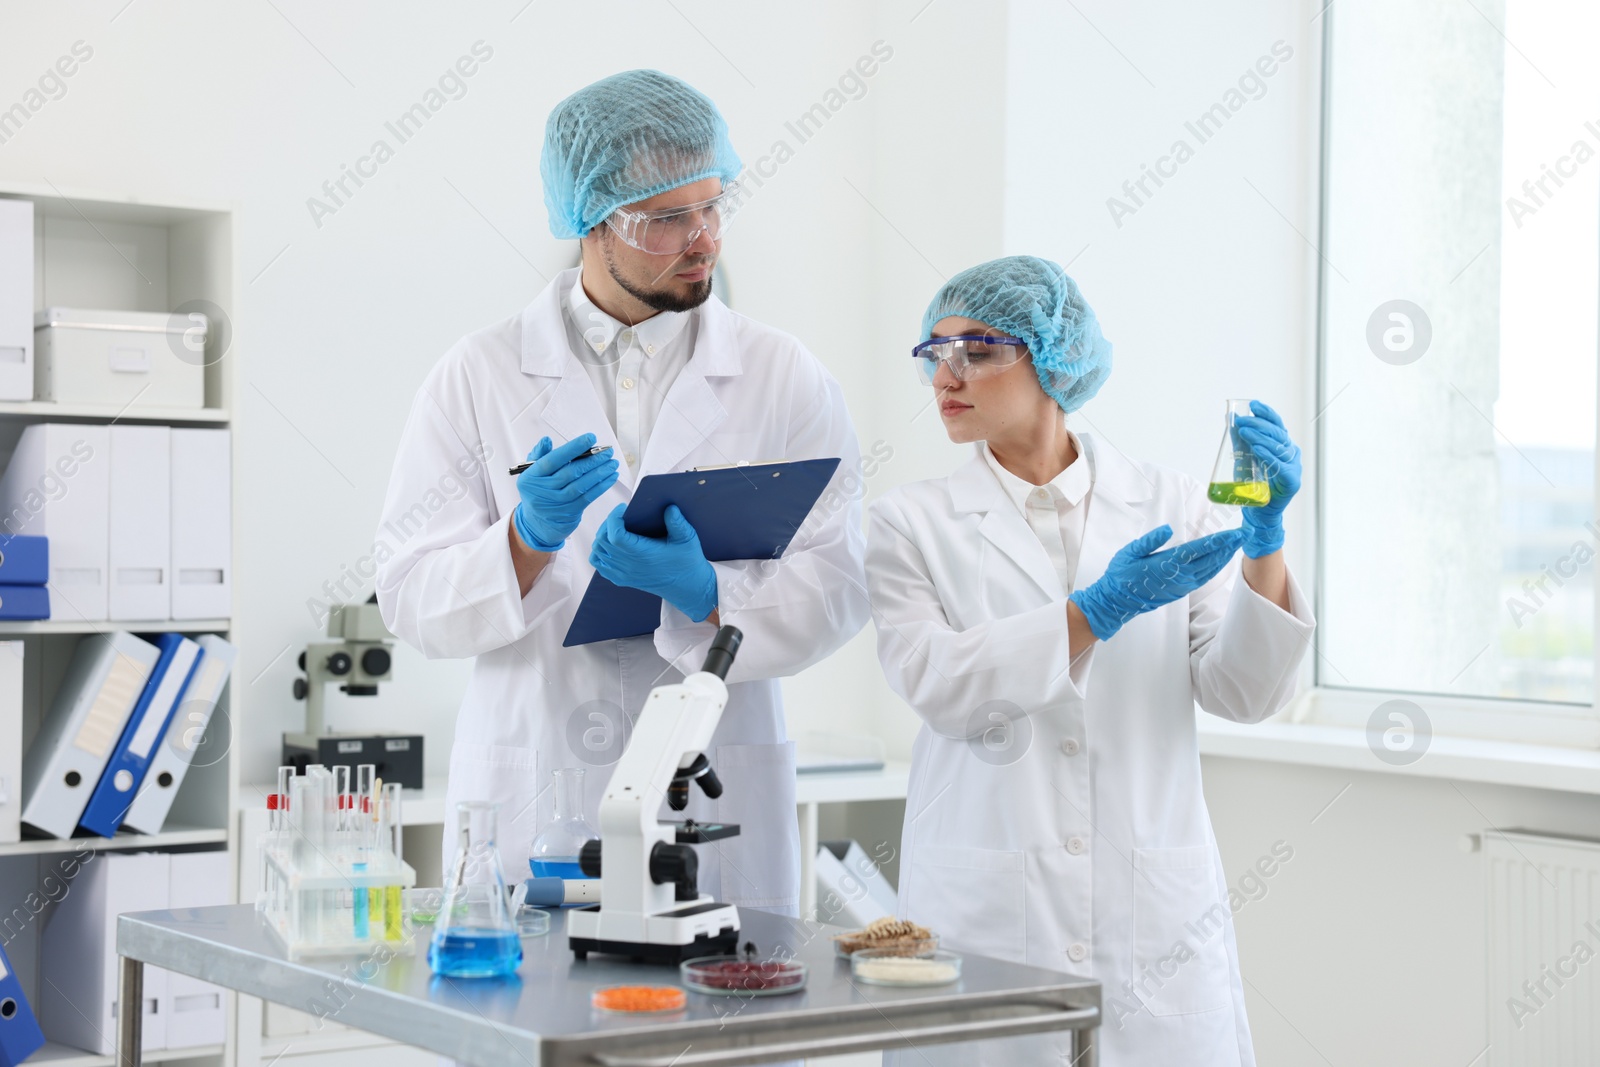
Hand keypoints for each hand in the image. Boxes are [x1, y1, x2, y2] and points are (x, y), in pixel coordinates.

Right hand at [512, 434, 618, 551]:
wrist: (537, 521)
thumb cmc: (537, 489)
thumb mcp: (531, 472)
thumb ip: (539, 454)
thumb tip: (546, 440)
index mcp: (531, 476)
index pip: (553, 460)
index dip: (572, 448)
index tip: (590, 438)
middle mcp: (543, 490)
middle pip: (570, 472)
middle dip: (592, 460)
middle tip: (607, 451)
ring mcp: (557, 503)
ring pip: (581, 485)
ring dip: (600, 473)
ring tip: (612, 463)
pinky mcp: (569, 512)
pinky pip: (588, 497)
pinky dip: (601, 486)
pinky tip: (611, 477)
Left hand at [589, 504, 718, 621]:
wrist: (687, 588)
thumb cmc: (687, 562)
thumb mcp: (687, 539)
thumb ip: (678, 522)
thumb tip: (669, 507)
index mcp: (643, 554)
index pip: (615, 535)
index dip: (614, 518)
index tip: (623, 508)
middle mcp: (630, 566)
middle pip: (603, 541)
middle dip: (608, 524)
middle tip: (621, 516)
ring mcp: (623, 574)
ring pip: (597, 551)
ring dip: (602, 537)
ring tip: (616, 528)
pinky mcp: (621, 579)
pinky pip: (599, 564)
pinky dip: (600, 551)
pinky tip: (612, 545)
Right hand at [1068, 524, 1243, 640]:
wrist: (1117, 602)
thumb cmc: (1121, 575)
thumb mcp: (1130, 552)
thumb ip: (1150, 540)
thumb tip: (1168, 529)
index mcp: (1168, 564)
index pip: (1200, 549)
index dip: (1220, 540)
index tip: (1235, 532)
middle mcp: (1180, 576)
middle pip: (1211, 559)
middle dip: (1229, 546)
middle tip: (1244, 533)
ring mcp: (1182, 585)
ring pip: (1210, 569)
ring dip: (1225, 556)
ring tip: (1236, 544)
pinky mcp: (1181, 591)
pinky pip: (1204, 577)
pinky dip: (1215, 567)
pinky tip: (1220, 560)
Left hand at [1235, 400, 1301, 557]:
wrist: (1258, 512)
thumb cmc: (1252, 483)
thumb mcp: (1243, 457)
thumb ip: (1240, 440)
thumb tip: (1230, 418)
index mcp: (1282, 445)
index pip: (1277, 425)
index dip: (1267, 413)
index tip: (1253, 405)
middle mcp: (1291, 454)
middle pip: (1277, 434)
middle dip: (1258, 425)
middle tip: (1242, 421)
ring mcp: (1293, 467)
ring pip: (1279, 448)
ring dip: (1261, 437)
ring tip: (1246, 431)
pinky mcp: (1292, 482)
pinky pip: (1280, 466)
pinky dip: (1268, 456)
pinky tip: (1257, 450)